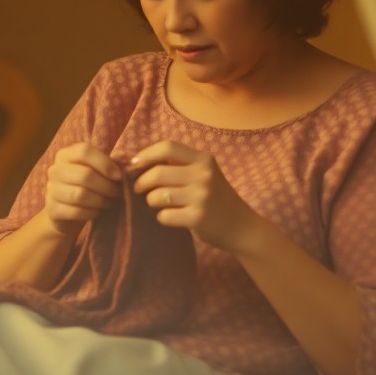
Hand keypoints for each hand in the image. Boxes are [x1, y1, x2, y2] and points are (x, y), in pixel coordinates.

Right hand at [42, 143, 123, 237]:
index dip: (105, 164)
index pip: (84, 151)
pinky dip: (92, 212)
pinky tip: (98, 211)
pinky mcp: (52, 209)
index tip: (119, 176)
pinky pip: (76, 211)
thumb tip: (130, 166)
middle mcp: (55, 170)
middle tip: (117, 193)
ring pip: (80, 195)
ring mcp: (51, 190)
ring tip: (109, 202)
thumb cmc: (87, 186)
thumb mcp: (96, 171)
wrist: (66, 212)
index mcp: (66, 155)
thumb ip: (110, 164)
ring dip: (100, 200)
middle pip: (85, 175)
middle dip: (106, 186)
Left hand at [130, 140, 262, 253]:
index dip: (146, 154)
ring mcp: (201, 197)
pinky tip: (171, 217)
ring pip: (157, 196)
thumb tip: (136, 163)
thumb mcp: (204, 174)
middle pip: (157, 173)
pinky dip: (162, 218)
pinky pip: (164, 216)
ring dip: (150, 202)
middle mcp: (203, 175)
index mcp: (203, 159)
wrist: (241, 227)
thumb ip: (179, 165)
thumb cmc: (216, 198)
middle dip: (141, 182)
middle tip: (139, 190)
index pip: (168, 147)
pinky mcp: (197, 218)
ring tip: (157, 204)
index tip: (134, 165)